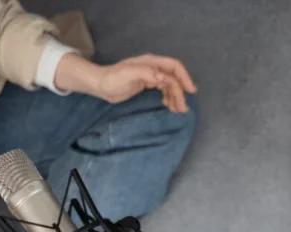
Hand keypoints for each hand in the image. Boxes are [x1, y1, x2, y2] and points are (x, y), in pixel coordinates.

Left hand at [57, 52, 196, 112]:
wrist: (99, 85)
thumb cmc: (112, 79)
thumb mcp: (127, 75)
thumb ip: (145, 74)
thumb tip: (163, 78)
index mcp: (151, 63)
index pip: (174, 67)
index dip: (184, 78)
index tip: (191, 92)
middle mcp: (153, 67)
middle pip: (173, 78)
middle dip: (180, 92)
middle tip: (182, 109)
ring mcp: (150, 76)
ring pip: (169, 85)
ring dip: (175, 97)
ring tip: (177, 110)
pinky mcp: (146, 84)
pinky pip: (162, 89)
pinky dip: (168, 97)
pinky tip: (167, 105)